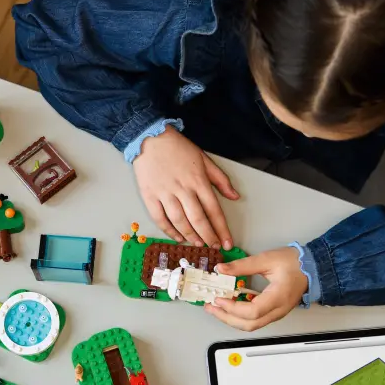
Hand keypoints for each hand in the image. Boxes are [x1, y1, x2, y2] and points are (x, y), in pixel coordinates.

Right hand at [133, 127, 239, 248]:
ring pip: (180, 221)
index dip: (222, 229)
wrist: (150, 138)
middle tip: (214, 246)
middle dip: (208, 237)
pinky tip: (177, 236)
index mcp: (199, 181)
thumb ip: (220, 179)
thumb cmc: (178, 148)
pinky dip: (169, 230)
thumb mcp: (204, 159)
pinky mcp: (149, 196)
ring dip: (191, 235)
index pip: (214, 210)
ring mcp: (165, 193)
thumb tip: (234, 196)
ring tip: (198, 243)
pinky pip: (160, 218)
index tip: (227, 243)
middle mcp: (183, 189)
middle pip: (198, 219)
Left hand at [205, 247, 307, 330]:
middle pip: (249, 325)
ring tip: (216, 307)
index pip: (252, 312)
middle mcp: (277, 310)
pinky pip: (254, 320)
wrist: (312, 267)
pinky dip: (239, 316)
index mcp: (278, 298)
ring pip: (251, 325)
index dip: (232, 308)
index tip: (218, 299)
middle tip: (210, 307)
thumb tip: (222, 269)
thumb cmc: (295, 263)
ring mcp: (276, 313)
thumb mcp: (267, 259)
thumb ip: (243, 265)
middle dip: (226, 318)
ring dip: (231, 319)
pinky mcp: (273, 312)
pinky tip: (229, 306)